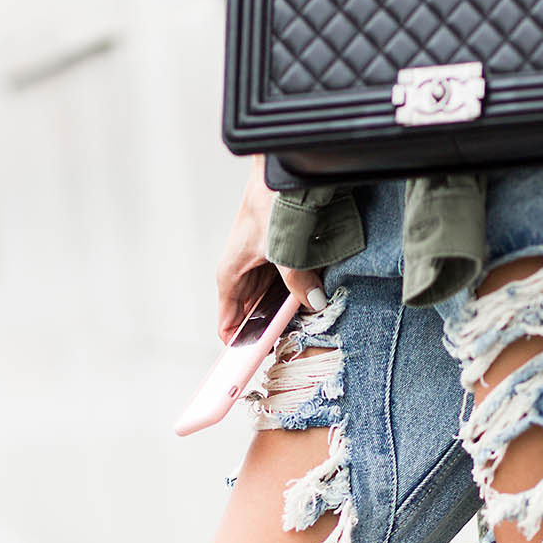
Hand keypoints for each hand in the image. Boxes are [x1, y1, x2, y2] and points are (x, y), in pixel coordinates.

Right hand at [216, 165, 324, 342]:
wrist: (280, 172)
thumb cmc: (268, 202)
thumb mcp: (282, 247)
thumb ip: (297, 279)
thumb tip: (313, 303)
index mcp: (231, 277)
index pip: (228, 326)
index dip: (239, 350)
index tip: (250, 370)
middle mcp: (244, 278)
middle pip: (254, 321)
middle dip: (269, 337)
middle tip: (287, 357)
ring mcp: (262, 271)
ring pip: (272, 307)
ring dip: (287, 318)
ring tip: (303, 333)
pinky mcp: (280, 264)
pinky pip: (288, 291)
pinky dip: (299, 298)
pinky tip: (314, 305)